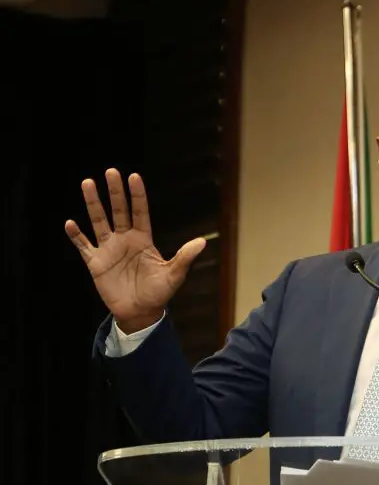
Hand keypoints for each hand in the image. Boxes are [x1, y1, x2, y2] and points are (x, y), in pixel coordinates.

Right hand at [64, 168, 205, 332]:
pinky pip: (84, 246)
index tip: (134, 177)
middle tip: (111, 172)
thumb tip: (202, 242)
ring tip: (87, 183)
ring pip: (99, 221)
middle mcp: (125, 240)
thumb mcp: (174, 275)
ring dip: (93, 204)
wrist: (140, 313)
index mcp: (143, 240)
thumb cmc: (158, 293)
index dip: (137, 196)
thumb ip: (184, 257)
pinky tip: (70, 223)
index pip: (140, 212)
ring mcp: (109, 250)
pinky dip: (76, 236)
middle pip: (119, 211)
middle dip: (115, 192)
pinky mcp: (96, 263)